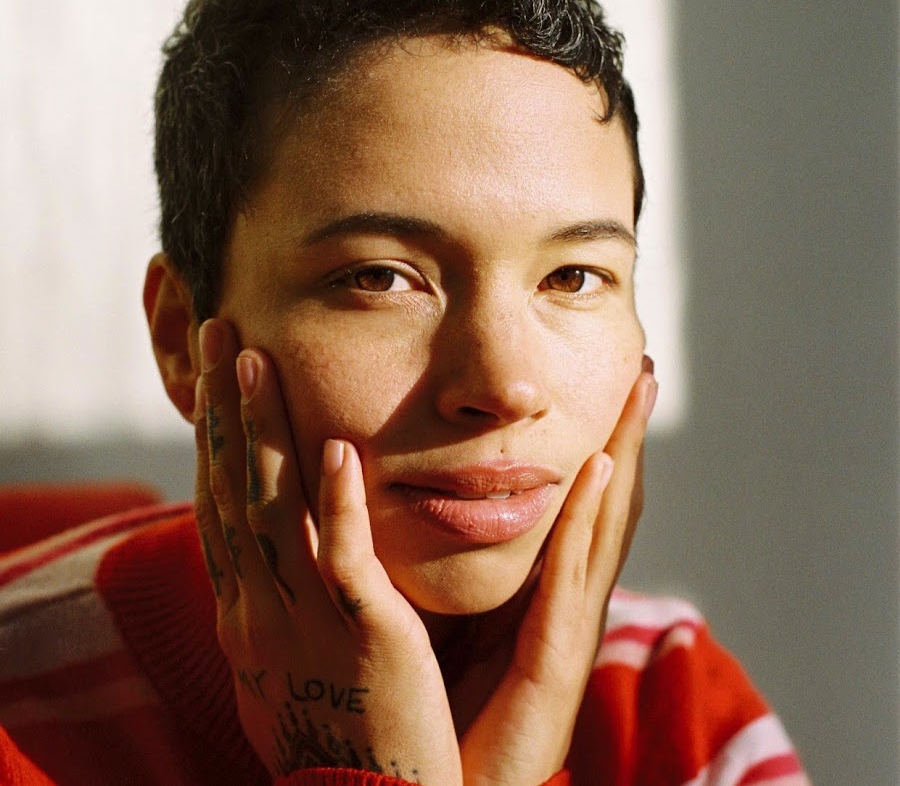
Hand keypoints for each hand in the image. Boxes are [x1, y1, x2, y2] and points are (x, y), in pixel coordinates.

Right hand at [193, 319, 462, 783]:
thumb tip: (281, 544)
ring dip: (264, 431)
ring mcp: (305, 618)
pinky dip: (336, 505)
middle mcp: (260, 606)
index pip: (220, 503)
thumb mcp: (291, 653)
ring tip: (258, 359)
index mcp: (248, 608)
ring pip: (273, 509)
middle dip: (225, 408)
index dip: (215, 433)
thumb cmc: (338, 729)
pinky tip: (337, 448)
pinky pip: (343, 562)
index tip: (217, 373)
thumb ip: (289, 590)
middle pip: (233, 487)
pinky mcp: (363, 635)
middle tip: (221, 332)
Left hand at [454, 361, 655, 785]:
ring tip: (639, 395)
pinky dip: (591, 517)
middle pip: (607, 507)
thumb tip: (431, 505)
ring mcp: (568, 632)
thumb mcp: (449, 616)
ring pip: (604, 527)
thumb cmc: (435, 705)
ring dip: (624, 456)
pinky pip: (574, 575)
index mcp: (544, 596)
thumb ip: (455, 567)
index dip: (602, 448)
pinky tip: (601, 466)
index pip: (581, 508)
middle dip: (628, 437)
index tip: (610, 389)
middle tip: (645, 371)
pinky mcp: (554, 659)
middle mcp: (568, 606)